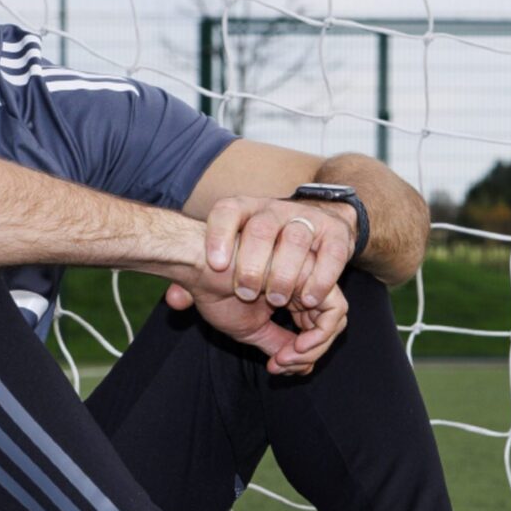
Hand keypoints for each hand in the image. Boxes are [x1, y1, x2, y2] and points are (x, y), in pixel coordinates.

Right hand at [164, 280, 348, 375]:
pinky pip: (333, 309)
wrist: (200, 267)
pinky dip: (319, 335)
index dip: (304, 353)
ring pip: (334, 319)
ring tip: (282, 359)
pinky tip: (294, 348)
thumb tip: (305, 368)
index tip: (276, 365)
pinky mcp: (314, 273)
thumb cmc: (218, 291)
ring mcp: (311, 276)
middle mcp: (305, 283)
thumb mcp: (253, 328)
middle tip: (280, 366)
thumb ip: (280, 344)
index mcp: (293, 292)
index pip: (316, 327)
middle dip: (309, 354)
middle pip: (329, 324)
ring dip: (313, 349)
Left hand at [201, 194, 358, 312]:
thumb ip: (202, 283)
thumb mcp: (232, 264)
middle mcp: (274, 210)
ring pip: (296, 236)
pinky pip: (332, 253)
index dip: (218, 235)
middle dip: (254, 262)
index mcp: (243, 212)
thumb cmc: (264, 255)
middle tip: (247, 293)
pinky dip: (322, 277)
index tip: (215, 264)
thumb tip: (175, 300)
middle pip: (262, 227)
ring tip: (278, 300)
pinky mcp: (335, 235)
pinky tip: (309, 300)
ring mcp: (307, 220)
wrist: (314, 229)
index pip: (226, 212)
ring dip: (287, 271)